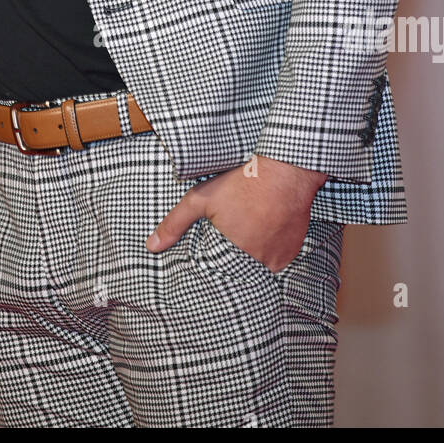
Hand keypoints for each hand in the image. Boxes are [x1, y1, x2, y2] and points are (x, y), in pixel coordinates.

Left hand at [145, 155, 326, 272]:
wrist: (285, 170)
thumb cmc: (241, 182)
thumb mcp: (201, 198)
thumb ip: (174, 223)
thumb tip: (151, 246)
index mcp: (232, 254)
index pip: (218, 272)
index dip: (215, 261)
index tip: (215, 251)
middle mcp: (256, 262)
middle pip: (239, 270)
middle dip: (234, 259)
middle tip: (235, 236)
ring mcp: (277, 259)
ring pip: (259, 267)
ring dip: (253, 255)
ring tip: (250, 234)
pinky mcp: (292, 252)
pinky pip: (277, 260)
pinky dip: (271, 250)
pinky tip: (266, 231)